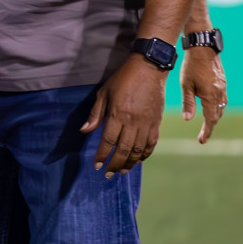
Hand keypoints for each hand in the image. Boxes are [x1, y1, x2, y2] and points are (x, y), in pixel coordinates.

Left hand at [81, 54, 167, 177]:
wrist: (149, 69)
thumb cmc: (123, 79)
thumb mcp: (104, 92)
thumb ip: (96, 114)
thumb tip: (85, 131)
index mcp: (118, 114)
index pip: (108, 141)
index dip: (102, 155)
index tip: (97, 165)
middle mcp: (133, 122)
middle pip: (124, 150)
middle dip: (114, 164)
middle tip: (108, 174)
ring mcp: (147, 123)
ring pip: (139, 150)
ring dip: (130, 163)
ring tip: (122, 171)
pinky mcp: (157, 123)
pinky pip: (151, 144)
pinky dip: (145, 155)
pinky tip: (139, 161)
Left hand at [180, 47, 226, 143]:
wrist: (203, 48)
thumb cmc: (191, 65)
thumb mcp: (186, 84)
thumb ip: (188, 102)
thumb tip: (188, 119)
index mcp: (210, 96)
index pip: (210, 119)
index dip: (206, 131)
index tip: (202, 141)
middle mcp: (220, 94)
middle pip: (217, 115)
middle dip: (210, 126)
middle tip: (202, 135)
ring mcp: (223, 88)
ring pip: (221, 108)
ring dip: (214, 117)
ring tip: (206, 124)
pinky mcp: (223, 83)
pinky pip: (223, 100)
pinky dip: (217, 107)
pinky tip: (211, 107)